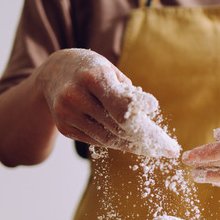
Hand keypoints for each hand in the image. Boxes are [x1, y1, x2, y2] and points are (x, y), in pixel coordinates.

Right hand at [36, 49, 178, 157]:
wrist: (52, 73)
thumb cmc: (91, 70)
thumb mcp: (110, 70)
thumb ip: (128, 93)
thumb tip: (147, 115)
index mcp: (92, 77)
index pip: (122, 105)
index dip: (143, 117)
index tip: (160, 121)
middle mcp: (76, 96)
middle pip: (118, 126)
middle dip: (145, 138)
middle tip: (167, 148)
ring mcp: (67, 114)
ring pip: (108, 138)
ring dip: (133, 145)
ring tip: (153, 149)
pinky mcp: (64, 128)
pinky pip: (96, 141)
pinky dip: (114, 142)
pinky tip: (129, 143)